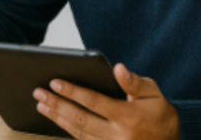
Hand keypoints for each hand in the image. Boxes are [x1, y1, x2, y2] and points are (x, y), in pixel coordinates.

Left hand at [33, 63, 180, 139]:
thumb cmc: (161, 115)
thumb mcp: (154, 94)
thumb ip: (134, 82)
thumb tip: (118, 68)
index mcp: (129, 117)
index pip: (94, 102)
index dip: (72, 92)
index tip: (54, 82)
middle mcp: (119, 135)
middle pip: (81, 118)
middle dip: (57, 104)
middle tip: (38, 92)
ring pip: (79, 132)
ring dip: (57, 118)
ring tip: (41, 105)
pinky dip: (68, 131)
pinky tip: (56, 120)